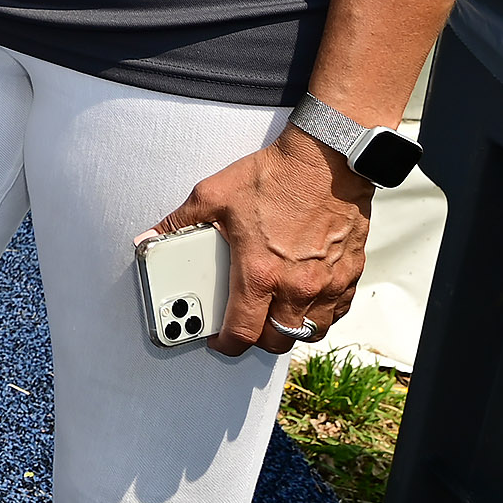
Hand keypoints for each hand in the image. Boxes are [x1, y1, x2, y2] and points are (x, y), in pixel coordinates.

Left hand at [154, 125, 373, 355]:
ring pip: (311, 330)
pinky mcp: (350, 271)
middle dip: (259, 340)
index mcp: (259, 273)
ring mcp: (328, 282)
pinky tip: (309, 299)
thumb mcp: (213, 195)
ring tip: (276, 315)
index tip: (219, 340)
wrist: (326, 158)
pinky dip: (322, 313)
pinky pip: (338, 310)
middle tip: (247, 326)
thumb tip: (152, 238)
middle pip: (278, 339)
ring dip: (292, 329)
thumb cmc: (274, 176)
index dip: (227, 344)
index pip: (242, 332)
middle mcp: (297, 286)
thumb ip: (180, 223)